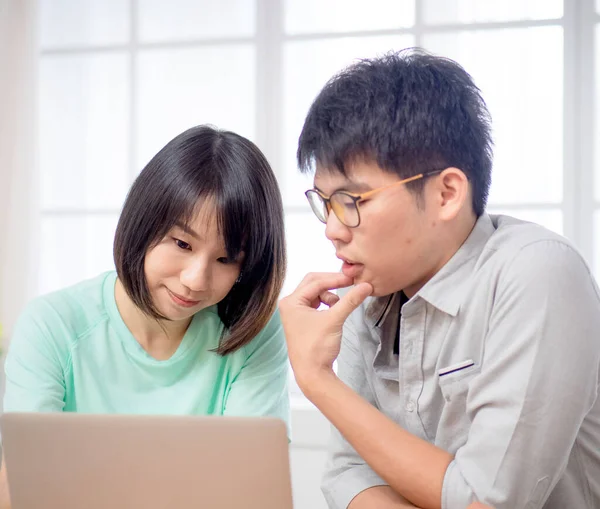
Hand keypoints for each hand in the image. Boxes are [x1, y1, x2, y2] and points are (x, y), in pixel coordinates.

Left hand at [279, 272, 372, 390]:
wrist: (312, 374)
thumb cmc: (317, 347)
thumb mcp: (335, 319)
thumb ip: (350, 300)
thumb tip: (366, 285)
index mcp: (291, 302)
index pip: (315, 282)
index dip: (335, 279)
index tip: (353, 279)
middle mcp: (290, 304)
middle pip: (313, 283)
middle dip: (332, 283)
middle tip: (350, 283)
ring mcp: (296, 312)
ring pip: (316, 293)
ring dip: (330, 296)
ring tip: (339, 307)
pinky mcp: (303, 320)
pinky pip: (316, 303)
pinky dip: (327, 304)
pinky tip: (335, 311)